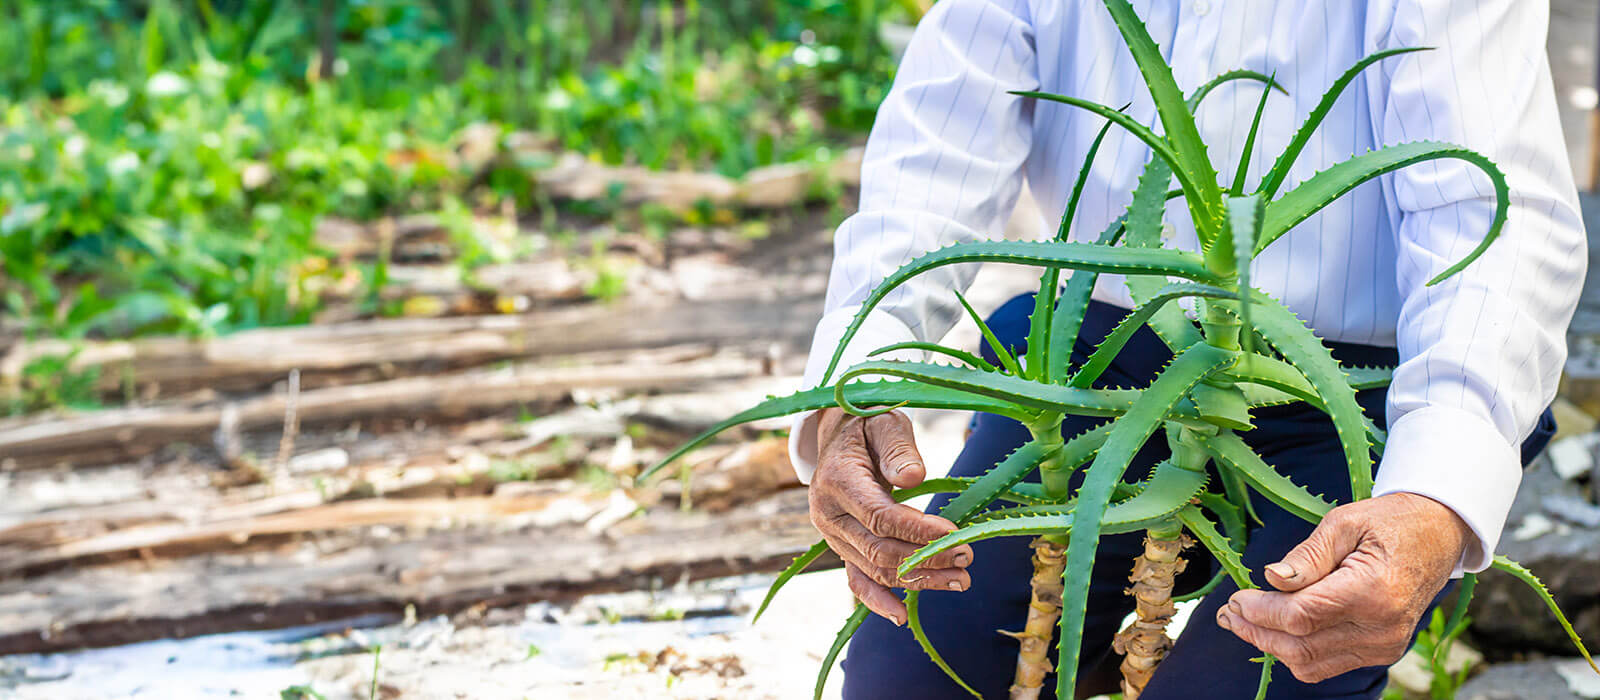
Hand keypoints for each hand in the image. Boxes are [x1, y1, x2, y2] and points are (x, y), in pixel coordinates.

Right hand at [809, 407, 972, 624]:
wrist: (839, 436)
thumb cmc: (868, 425)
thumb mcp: (884, 423)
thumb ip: (898, 448)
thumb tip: (913, 477)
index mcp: (836, 479)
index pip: (879, 516)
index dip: (917, 530)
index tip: (954, 536)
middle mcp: (827, 513)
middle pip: (879, 549)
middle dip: (926, 558)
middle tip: (967, 558)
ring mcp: (832, 535)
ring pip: (875, 568)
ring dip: (918, 580)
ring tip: (960, 580)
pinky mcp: (841, 547)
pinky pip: (857, 579)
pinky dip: (878, 600)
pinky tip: (902, 616)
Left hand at [1216, 493, 1470, 682]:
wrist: (1437, 535)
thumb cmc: (1388, 522)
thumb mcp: (1344, 523)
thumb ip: (1308, 555)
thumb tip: (1271, 578)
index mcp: (1373, 591)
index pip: (1301, 615)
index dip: (1260, 611)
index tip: (1234, 598)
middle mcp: (1381, 628)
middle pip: (1301, 646)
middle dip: (1256, 631)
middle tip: (1227, 613)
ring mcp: (1384, 646)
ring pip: (1310, 663)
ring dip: (1271, 646)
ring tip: (1242, 621)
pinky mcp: (1382, 652)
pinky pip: (1327, 665)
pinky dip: (1296, 652)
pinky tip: (1275, 629)